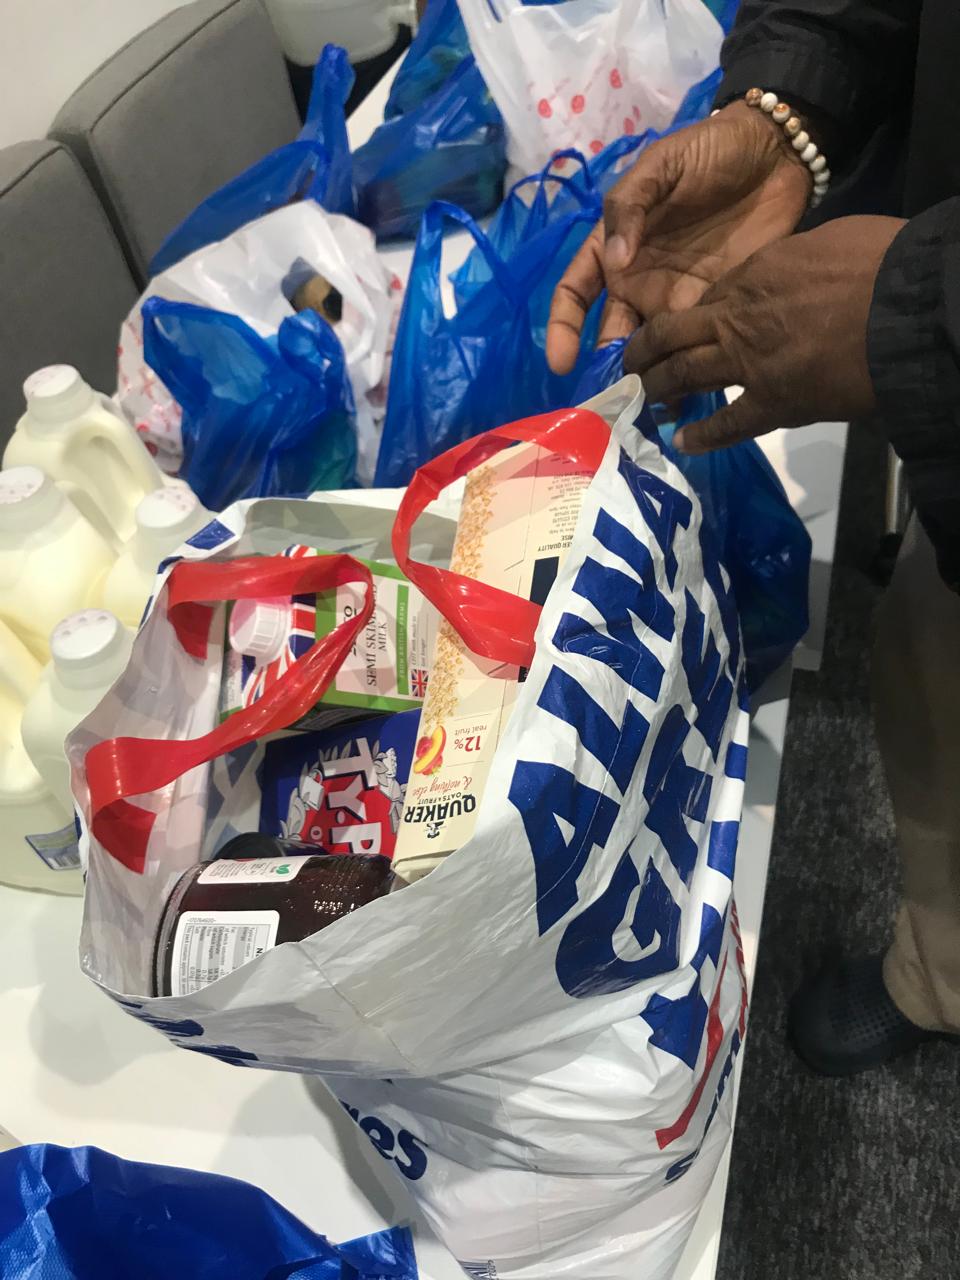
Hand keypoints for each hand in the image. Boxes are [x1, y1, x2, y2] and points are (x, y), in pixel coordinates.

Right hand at [546, 102, 811, 374]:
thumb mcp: (661, 165)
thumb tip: (616, 260)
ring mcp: (675, 300)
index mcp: (614, 249)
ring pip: (651, 352)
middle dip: (607, 371)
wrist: (776, 153)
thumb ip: (631, 206)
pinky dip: (689, 376)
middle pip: (611, 335)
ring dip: (647, 382)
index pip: (574, 293)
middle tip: (613, 401)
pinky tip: (688, 399)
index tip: (562, 361)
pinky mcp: (714, 309)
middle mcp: (638, 282)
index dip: (563, 327)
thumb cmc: (708, 151)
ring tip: (647, 409)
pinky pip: (695, 348)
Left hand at [624, 216, 905, 451]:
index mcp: (752, 273)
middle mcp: (737, 317)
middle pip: (672, 334)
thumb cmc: (876, 263)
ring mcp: (749, 363)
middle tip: (629, 367)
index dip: (685, 315)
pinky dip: (701, 437)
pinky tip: (681, 443)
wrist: (904, 307)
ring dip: (657, 389)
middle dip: (644, 351)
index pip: (704, 297)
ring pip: (683, 375)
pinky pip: (726, 424)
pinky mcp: (772, 403)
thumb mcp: (827, 240)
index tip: (674, 328)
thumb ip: (796, 259)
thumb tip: (796, 271)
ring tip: (641, 400)